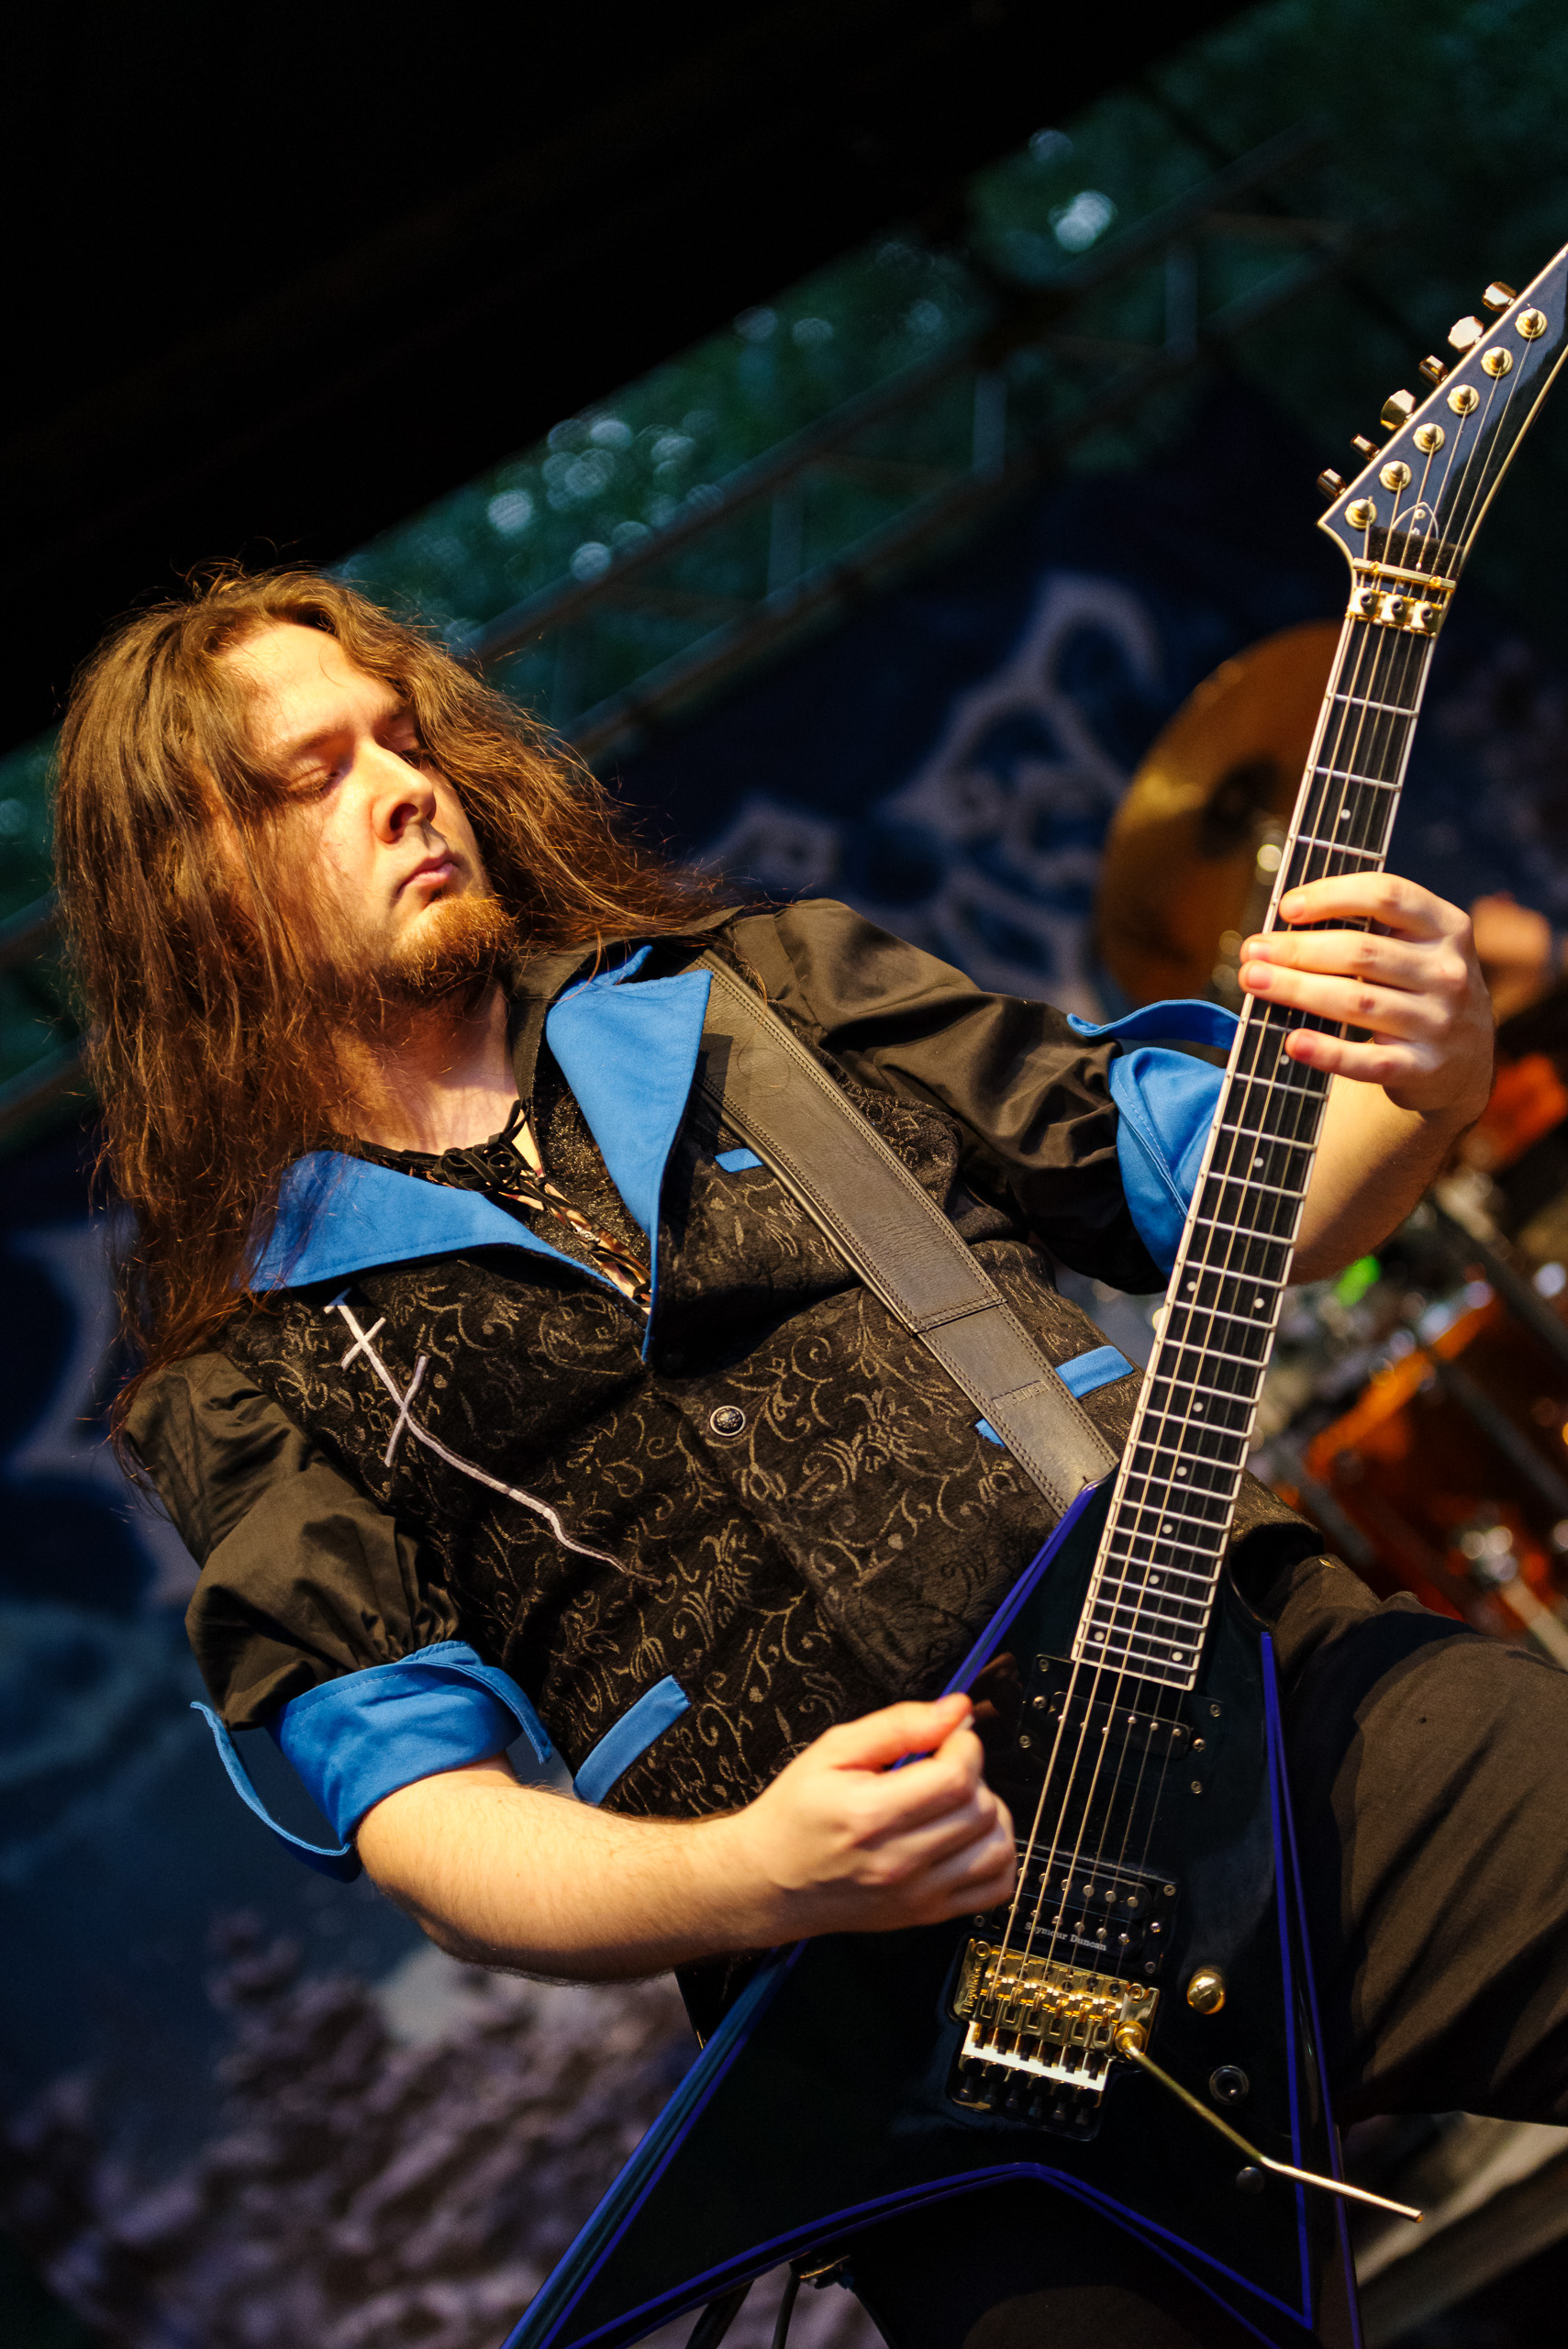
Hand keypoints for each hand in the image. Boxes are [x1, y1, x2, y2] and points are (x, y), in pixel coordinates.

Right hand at [718, 1694, 1015, 1941]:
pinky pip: (994, 1888)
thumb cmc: (795, 1815)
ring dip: (990, 1816)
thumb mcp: (832, 1750)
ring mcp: (915, 1896)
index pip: (957, 1778)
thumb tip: (955, 1710)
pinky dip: (997, 1858)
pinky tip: (969, 1838)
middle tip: (942, 1768)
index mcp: (870, 1816)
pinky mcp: (926, 1914)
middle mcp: (897, 1863)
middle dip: (974, 1776)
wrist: (769, 1881)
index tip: (948, 1739)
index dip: (964, 1746)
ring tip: (957, 1803)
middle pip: (980, 1811)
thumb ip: (898, 1724)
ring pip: (997, 1849)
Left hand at [1239, 873, 1492, 1128]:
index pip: (1388, 896)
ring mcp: (1438, 1023)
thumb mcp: (1416, 949)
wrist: (1464, 1064)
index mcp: (1446, 927)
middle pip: (1361, 952)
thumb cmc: (1419, 991)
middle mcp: (1447, 972)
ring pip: (1357, 1002)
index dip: (1333, 895)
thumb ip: (1369, 930)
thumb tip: (1282, 929)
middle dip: (1298, 949)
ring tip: (1255, 981)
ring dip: (1298, 990)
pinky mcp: (1422, 1069)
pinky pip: (1367, 1060)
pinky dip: (1327, 1051)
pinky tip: (1293, 1041)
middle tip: (1253, 951)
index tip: (1287, 906)